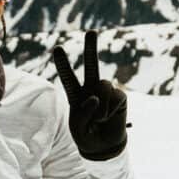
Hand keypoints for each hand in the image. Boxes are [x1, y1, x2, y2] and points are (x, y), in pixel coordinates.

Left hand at [51, 30, 129, 160]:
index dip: (64, 64)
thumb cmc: (87, 136)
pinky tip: (109, 118)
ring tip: (100, 119)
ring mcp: (106, 92)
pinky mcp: (120, 97)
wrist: (105, 146)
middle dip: (91, 48)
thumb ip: (82, 113)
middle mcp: (91, 89)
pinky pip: (115, 96)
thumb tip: (94, 97)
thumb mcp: (77, 129)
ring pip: (104, 85)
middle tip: (91, 32)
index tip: (58, 49)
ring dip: (101, 105)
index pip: (68, 78)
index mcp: (76, 95)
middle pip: (91, 66)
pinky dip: (110, 110)